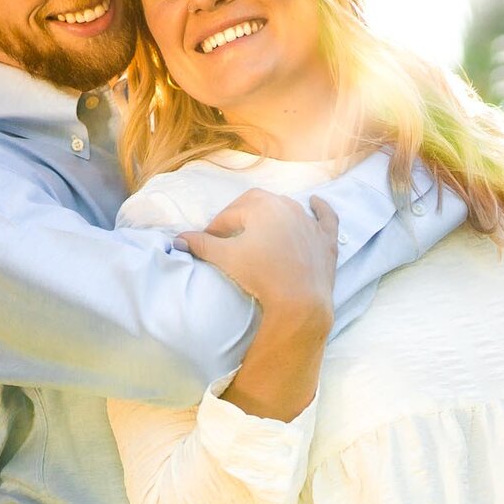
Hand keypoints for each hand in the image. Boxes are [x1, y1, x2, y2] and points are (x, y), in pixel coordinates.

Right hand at [177, 188, 338, 319]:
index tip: (207, 241)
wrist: (300, 300)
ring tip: (259, 228)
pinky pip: (325, 217)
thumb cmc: (260, 275)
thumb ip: (201, 244)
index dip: (215, 227)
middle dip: (240, 216)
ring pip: (288, 208)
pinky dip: (320, 210)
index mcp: (261, 206)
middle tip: (228, 235)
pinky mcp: (326, 239)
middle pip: (257, 205)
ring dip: (272, 214)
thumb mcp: (225, 258)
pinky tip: (315, 202)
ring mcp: (310, 222)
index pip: (230, 214)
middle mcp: (287, 206)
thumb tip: (178, 239)